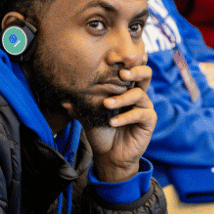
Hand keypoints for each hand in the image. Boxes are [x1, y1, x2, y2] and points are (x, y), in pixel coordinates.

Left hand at [78, 64, 156, 182]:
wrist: (109, 156)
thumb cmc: (101, 133)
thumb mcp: (88, 116)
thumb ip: (81, 106)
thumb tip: (64, 100)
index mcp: (125, 90)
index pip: (131, 70)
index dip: (128, 62)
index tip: (117, 57)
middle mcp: (138, 95)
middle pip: (146, 74)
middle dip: (135, 71)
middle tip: (122, 74)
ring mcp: (145, 107)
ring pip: (139, 94)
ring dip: (121, 98)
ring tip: (106, 105)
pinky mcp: (149, 120)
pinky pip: (141, 113)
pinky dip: (125, 117)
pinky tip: (113, 122)